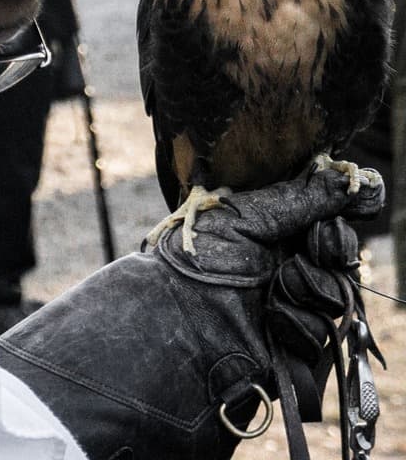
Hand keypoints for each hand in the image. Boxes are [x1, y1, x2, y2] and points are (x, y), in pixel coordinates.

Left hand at [0, 170, 383, 459]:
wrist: (174, 321)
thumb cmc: (199, 259)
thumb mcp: (247, 217)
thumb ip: (301, 198)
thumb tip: (351, 177)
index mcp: (270, 231)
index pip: (327, 220)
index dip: (337, 218)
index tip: (343, 207)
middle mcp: (283, 265)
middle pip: (342, 258)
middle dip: (328, 251)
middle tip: (302, 251)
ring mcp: (290, 307)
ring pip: (340, 295)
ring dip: (311, 288)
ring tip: (274, 288)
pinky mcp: (293, 348)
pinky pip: (326, 332)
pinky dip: (299, 322)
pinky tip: (270, 319)